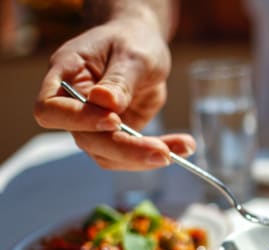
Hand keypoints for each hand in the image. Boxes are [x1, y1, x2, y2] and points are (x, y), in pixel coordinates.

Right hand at [34, 18, 194, 170]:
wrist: (142, 45)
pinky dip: (158, 152)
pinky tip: (184, 146)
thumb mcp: (133, 54)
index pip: (51, 109)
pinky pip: (131, 154)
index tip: (114, 120)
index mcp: (65, 75)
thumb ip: (120, 80)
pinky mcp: (116, 135)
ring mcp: (93, 124)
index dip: (78, 120)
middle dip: (126, 149)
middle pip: (86, 139)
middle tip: (163, 153)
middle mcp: (73, 105)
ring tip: (185, 146)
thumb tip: (105, 103)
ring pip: (108, 155)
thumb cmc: (132, 40)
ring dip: (145, 158)